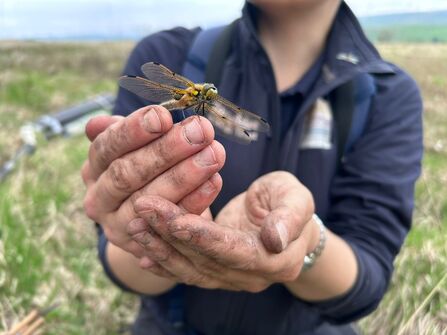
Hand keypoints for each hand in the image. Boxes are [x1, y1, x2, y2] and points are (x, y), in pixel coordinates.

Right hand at [82, 105, 225, 257]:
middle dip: (166, 150)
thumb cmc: (148, 167)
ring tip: (214, 153)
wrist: (155, 216)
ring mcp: (119, 227)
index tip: (163, 116)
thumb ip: (125, 133)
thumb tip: (96, 123)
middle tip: (201, 131)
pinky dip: (196, 200)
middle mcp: (99, 200)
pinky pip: (172, 223)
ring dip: (184, 175)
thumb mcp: (134, 147)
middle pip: (127, 173)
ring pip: (149, 200)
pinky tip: (215, 180)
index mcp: (93, 169)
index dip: (133, 130)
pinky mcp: (146, 247)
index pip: (106, 147)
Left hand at [131, 171, 317, 291]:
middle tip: (144, 207)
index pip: (233, 251)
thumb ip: (290, 217)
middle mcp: (250, 277)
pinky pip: (187, 271)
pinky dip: (163, 263)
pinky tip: (142, 251)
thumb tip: (275, 240)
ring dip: (161, 248)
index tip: (174, 220)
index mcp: (276, 260)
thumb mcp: (298, 198)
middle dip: (171, 234)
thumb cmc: (290, 202)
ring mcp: (231, 279)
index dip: (203, 238)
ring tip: (136, 224)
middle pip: (205, 259)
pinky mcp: (215, 273)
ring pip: (190, 269)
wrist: (285, 220)